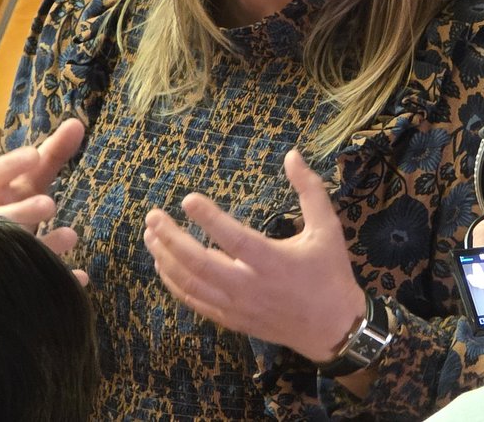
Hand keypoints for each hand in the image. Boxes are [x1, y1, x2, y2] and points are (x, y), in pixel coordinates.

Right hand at [0, 117, 87, 283]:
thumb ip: (52, 154)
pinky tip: (81, 276)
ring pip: (11, 251)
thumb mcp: (32, 180)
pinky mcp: (11, 280)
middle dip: (21, 210)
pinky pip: (33, 282)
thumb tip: (77, 122)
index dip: (10, 165)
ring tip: (71, 236)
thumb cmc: (15, 205)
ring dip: (42, 244)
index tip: (34, 155)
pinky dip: (59, 278)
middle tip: (49, 203)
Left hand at [143, 149, 364, 363]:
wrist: (332, 328)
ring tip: (150, 236)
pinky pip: (196, 302)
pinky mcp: (232, 320)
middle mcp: (250, 286)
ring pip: (192, 284)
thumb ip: (310, 190)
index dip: (209, 218)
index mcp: (273, 261)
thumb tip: (292, 155)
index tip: (188, 199)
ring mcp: (238, 306)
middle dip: (171, 239)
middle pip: (200, 264)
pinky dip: (175, 284)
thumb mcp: (327, 228)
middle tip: (152, 217)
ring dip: (166, 259)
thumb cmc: (330, 273)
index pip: (234, 238)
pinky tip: (163, 266)